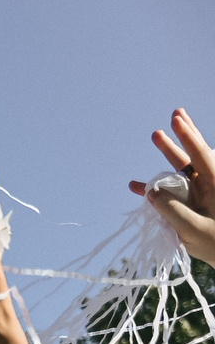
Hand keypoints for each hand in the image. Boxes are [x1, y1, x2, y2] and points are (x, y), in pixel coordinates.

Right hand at [134, 107, 214, 267]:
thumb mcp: (195, 230)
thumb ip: (172, 211)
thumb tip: (150, 192)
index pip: (202, 156)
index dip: (189, 137)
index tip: (177, 120)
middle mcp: (209, 185)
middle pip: (196, 154)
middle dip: (185, 134)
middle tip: (177, 112)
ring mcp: (201, 195)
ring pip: (184, 170)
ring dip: (169, 155)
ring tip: (157, 135)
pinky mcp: (192, 206)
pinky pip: (172, 194)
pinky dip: (155, 190)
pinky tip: (136, 186)